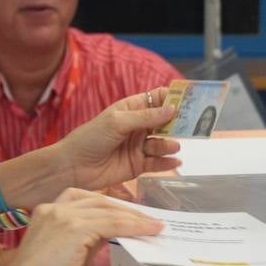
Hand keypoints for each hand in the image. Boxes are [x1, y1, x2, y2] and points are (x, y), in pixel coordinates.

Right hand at [0, 190, 162, 265]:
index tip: (130, 214)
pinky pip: (114, 223)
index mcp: (49, 211)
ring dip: (136, 217)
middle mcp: (56, 208)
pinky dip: (135, 226)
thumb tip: (109, 237)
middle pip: (101, 200)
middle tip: (148, 219)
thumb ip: (88, 241)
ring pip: (110, 210)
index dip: (112, 206)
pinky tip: (150, 230)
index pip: (88, 200)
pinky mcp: (75, 227)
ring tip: (155, 226)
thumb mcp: (69, 255)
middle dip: (127, 209)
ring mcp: (65, 215)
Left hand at [44, 89, 181, 196]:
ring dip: (169, 144)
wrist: (72, 167)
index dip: (173, 98)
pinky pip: (157, 162)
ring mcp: (139, 146)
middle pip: (165, 122)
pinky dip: (167, 162)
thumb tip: (172, 110)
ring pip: (162, 143)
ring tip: (172, 146)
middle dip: (178, 123)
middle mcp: (138, 127)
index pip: (157, 100)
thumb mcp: (118, 122)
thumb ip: (146, 117)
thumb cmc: (89, 138)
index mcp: (131, 109)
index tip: (190, 100)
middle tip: (193, 124)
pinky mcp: (138, 165)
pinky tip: (174, 161)